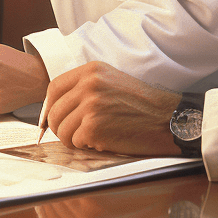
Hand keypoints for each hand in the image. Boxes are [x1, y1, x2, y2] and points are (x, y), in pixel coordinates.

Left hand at [43, 62, 180, 155]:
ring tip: (92, 138)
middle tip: (73, 135)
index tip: (51, 118)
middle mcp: (89, 85)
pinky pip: (76, 142)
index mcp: (92, 70)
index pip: (54, 88)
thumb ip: (85, 87)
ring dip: (73, 139)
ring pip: (62, 129)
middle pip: (54, 111)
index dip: (50, 106)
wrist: (167, 119)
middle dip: (59, 128)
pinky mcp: (94, 128)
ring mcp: (91, 106)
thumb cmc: (142, 104)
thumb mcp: (111, 81)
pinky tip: (103, 141)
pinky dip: (86, 146)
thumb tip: (57, 106)